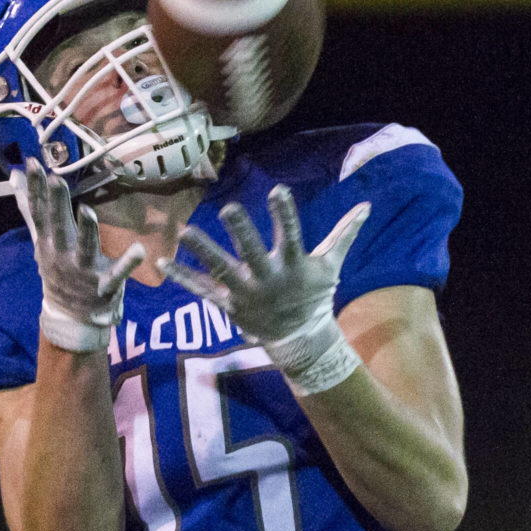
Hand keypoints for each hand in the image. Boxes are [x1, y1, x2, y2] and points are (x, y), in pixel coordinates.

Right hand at [27, 158, 144, 351]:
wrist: (70, 316)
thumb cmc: (59, 270)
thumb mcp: (41, 240)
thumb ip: (30, 209)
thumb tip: (13, 177)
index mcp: (48, 242)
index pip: (39, 212)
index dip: (36, 188)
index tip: (33, 164)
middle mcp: (63, 254)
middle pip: (59, 226)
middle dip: (57, 204)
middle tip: (56, 178)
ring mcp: (83, 270)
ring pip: (84, 248)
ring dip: (86, 230)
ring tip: (87, 210)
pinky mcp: (105, 284)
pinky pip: (118, 273)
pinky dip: (128, 263)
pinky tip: (139, 249)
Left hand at [158, 184, 369, 394]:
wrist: (301, 340)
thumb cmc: (314, 296)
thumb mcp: (330, 266)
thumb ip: (344, 234)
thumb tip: (367, 206)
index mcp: (293, 265)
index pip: (291, 235)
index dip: (285, 214)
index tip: (278, 190)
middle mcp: (268, 278)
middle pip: (253, 253)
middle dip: (242, 232)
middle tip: (229, 208)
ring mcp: (246, 293)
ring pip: (222, 270)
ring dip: (203, 252)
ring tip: (185, 232)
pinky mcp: (229, 305)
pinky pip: (202, 291)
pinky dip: (182, 278)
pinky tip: (162, 263)